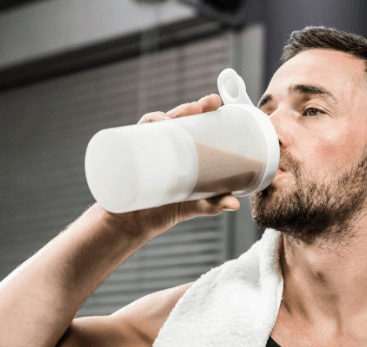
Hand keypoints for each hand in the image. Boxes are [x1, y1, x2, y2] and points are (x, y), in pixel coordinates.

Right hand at [102, 94, 240, 237]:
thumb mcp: (195, 206)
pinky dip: (141, 130)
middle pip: (175, 118)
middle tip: (200, 107)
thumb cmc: (166, 210)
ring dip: (163, 116)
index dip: (203, 109)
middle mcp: (165, 146)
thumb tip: (235, 205)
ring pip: (154, 125)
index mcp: (183, 151)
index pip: (193, 123)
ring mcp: (147, 150)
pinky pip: (133, 138)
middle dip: (187, 109)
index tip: (215, 102)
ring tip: (173, 121)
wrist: (133, 224)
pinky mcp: (131, 157)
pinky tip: (150, 129)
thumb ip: (214, 204)